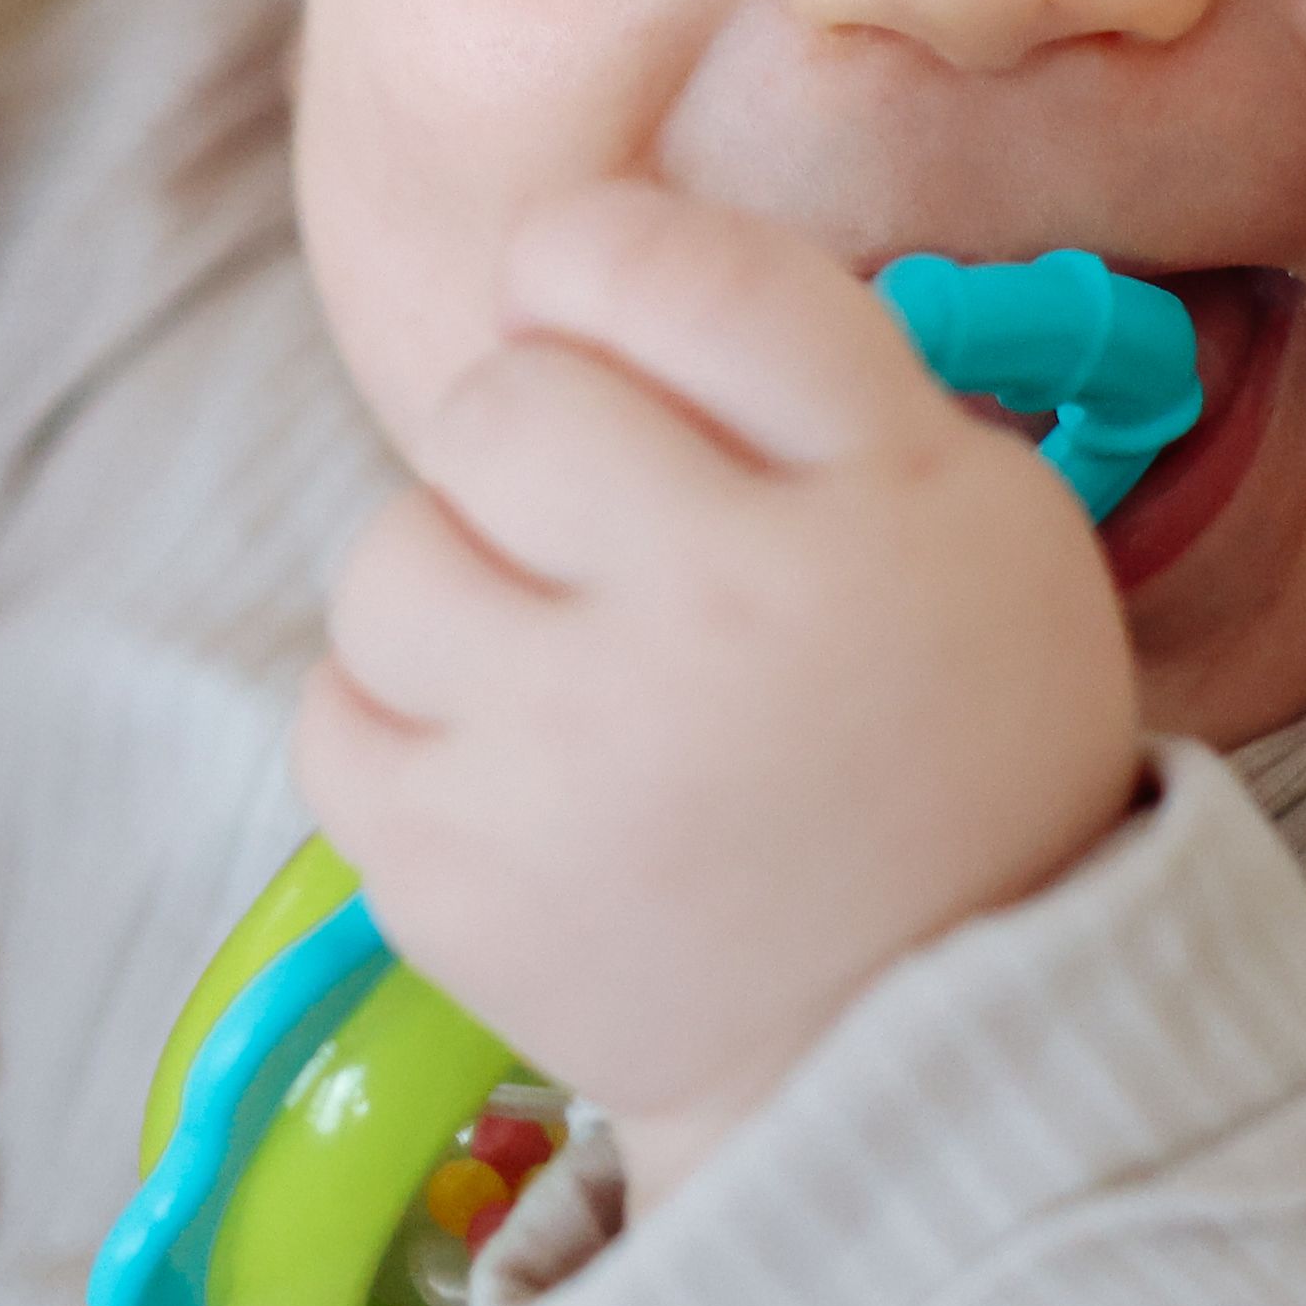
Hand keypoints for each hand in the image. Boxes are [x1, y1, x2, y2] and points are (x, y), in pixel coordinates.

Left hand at [299, 184, 1147, 1196]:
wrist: (910, 1053)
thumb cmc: (939, 745)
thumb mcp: (974, 519)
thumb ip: (805, 370)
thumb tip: (576, 253)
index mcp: (884, 505)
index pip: (679, 278)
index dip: (600, 258)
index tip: (594, 298)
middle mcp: (722, 616)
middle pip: (501, 403)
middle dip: (529, 443)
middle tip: (602, 534)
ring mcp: (570, 757)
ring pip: (390, 552)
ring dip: (455, 586)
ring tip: (562, 673)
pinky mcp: (454, 878)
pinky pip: (331, 707)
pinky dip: (400, 722)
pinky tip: (509, 765)